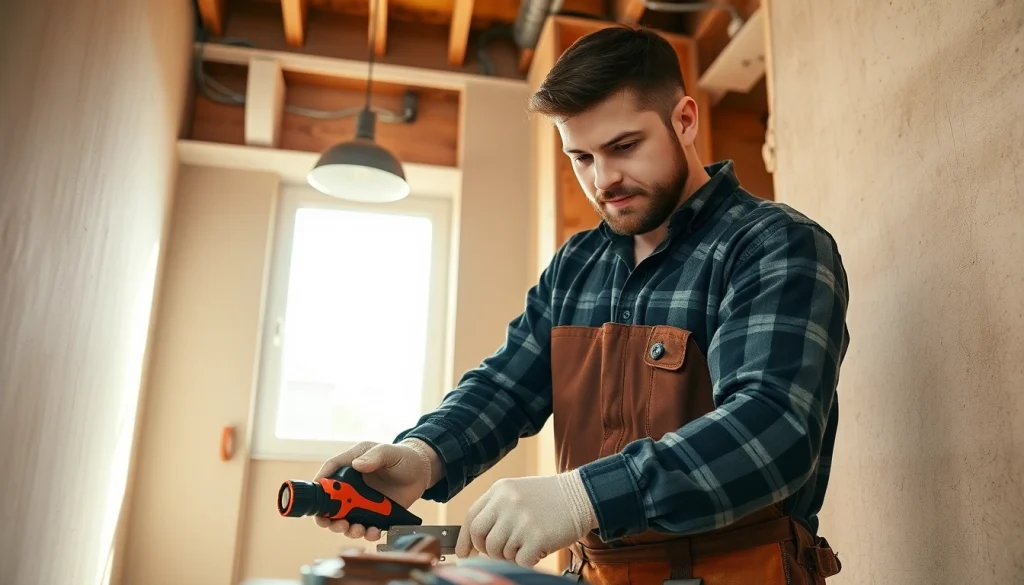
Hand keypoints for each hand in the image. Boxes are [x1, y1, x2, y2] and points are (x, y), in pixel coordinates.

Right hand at [314, 439, 435, 540]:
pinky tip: (373, 531)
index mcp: (351, 465)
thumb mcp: (388, 451)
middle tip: (338, 523)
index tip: (315, 498)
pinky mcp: (375, 514)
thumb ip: (374, 456)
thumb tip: (357, 465)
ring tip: (356, 529)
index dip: (319, 484)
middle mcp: (353, 486)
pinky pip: (366, 527)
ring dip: (347, 529)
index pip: (329, 472)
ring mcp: (363, 501)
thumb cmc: (403, 456)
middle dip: (329, 518)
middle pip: (331, 503)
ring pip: (346, 519)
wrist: (422, 472)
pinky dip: (367, 533)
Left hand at [455, 471, 597, 566]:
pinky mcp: (537, 537)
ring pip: (499, 552)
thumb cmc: (549, 498)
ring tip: (528, 542)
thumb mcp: (518, 492)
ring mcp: (521, 520)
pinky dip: (527, 560)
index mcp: (500, 490)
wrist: (582, 495)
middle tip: (503, 550)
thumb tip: (474, 540)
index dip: (465, 540)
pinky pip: (519, 561)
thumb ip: (496, 510)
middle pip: (481, 537)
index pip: (471, 518)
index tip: (464, 554)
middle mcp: (507, 503)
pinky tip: (538, 547)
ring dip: (511, 554)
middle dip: (487, 550)